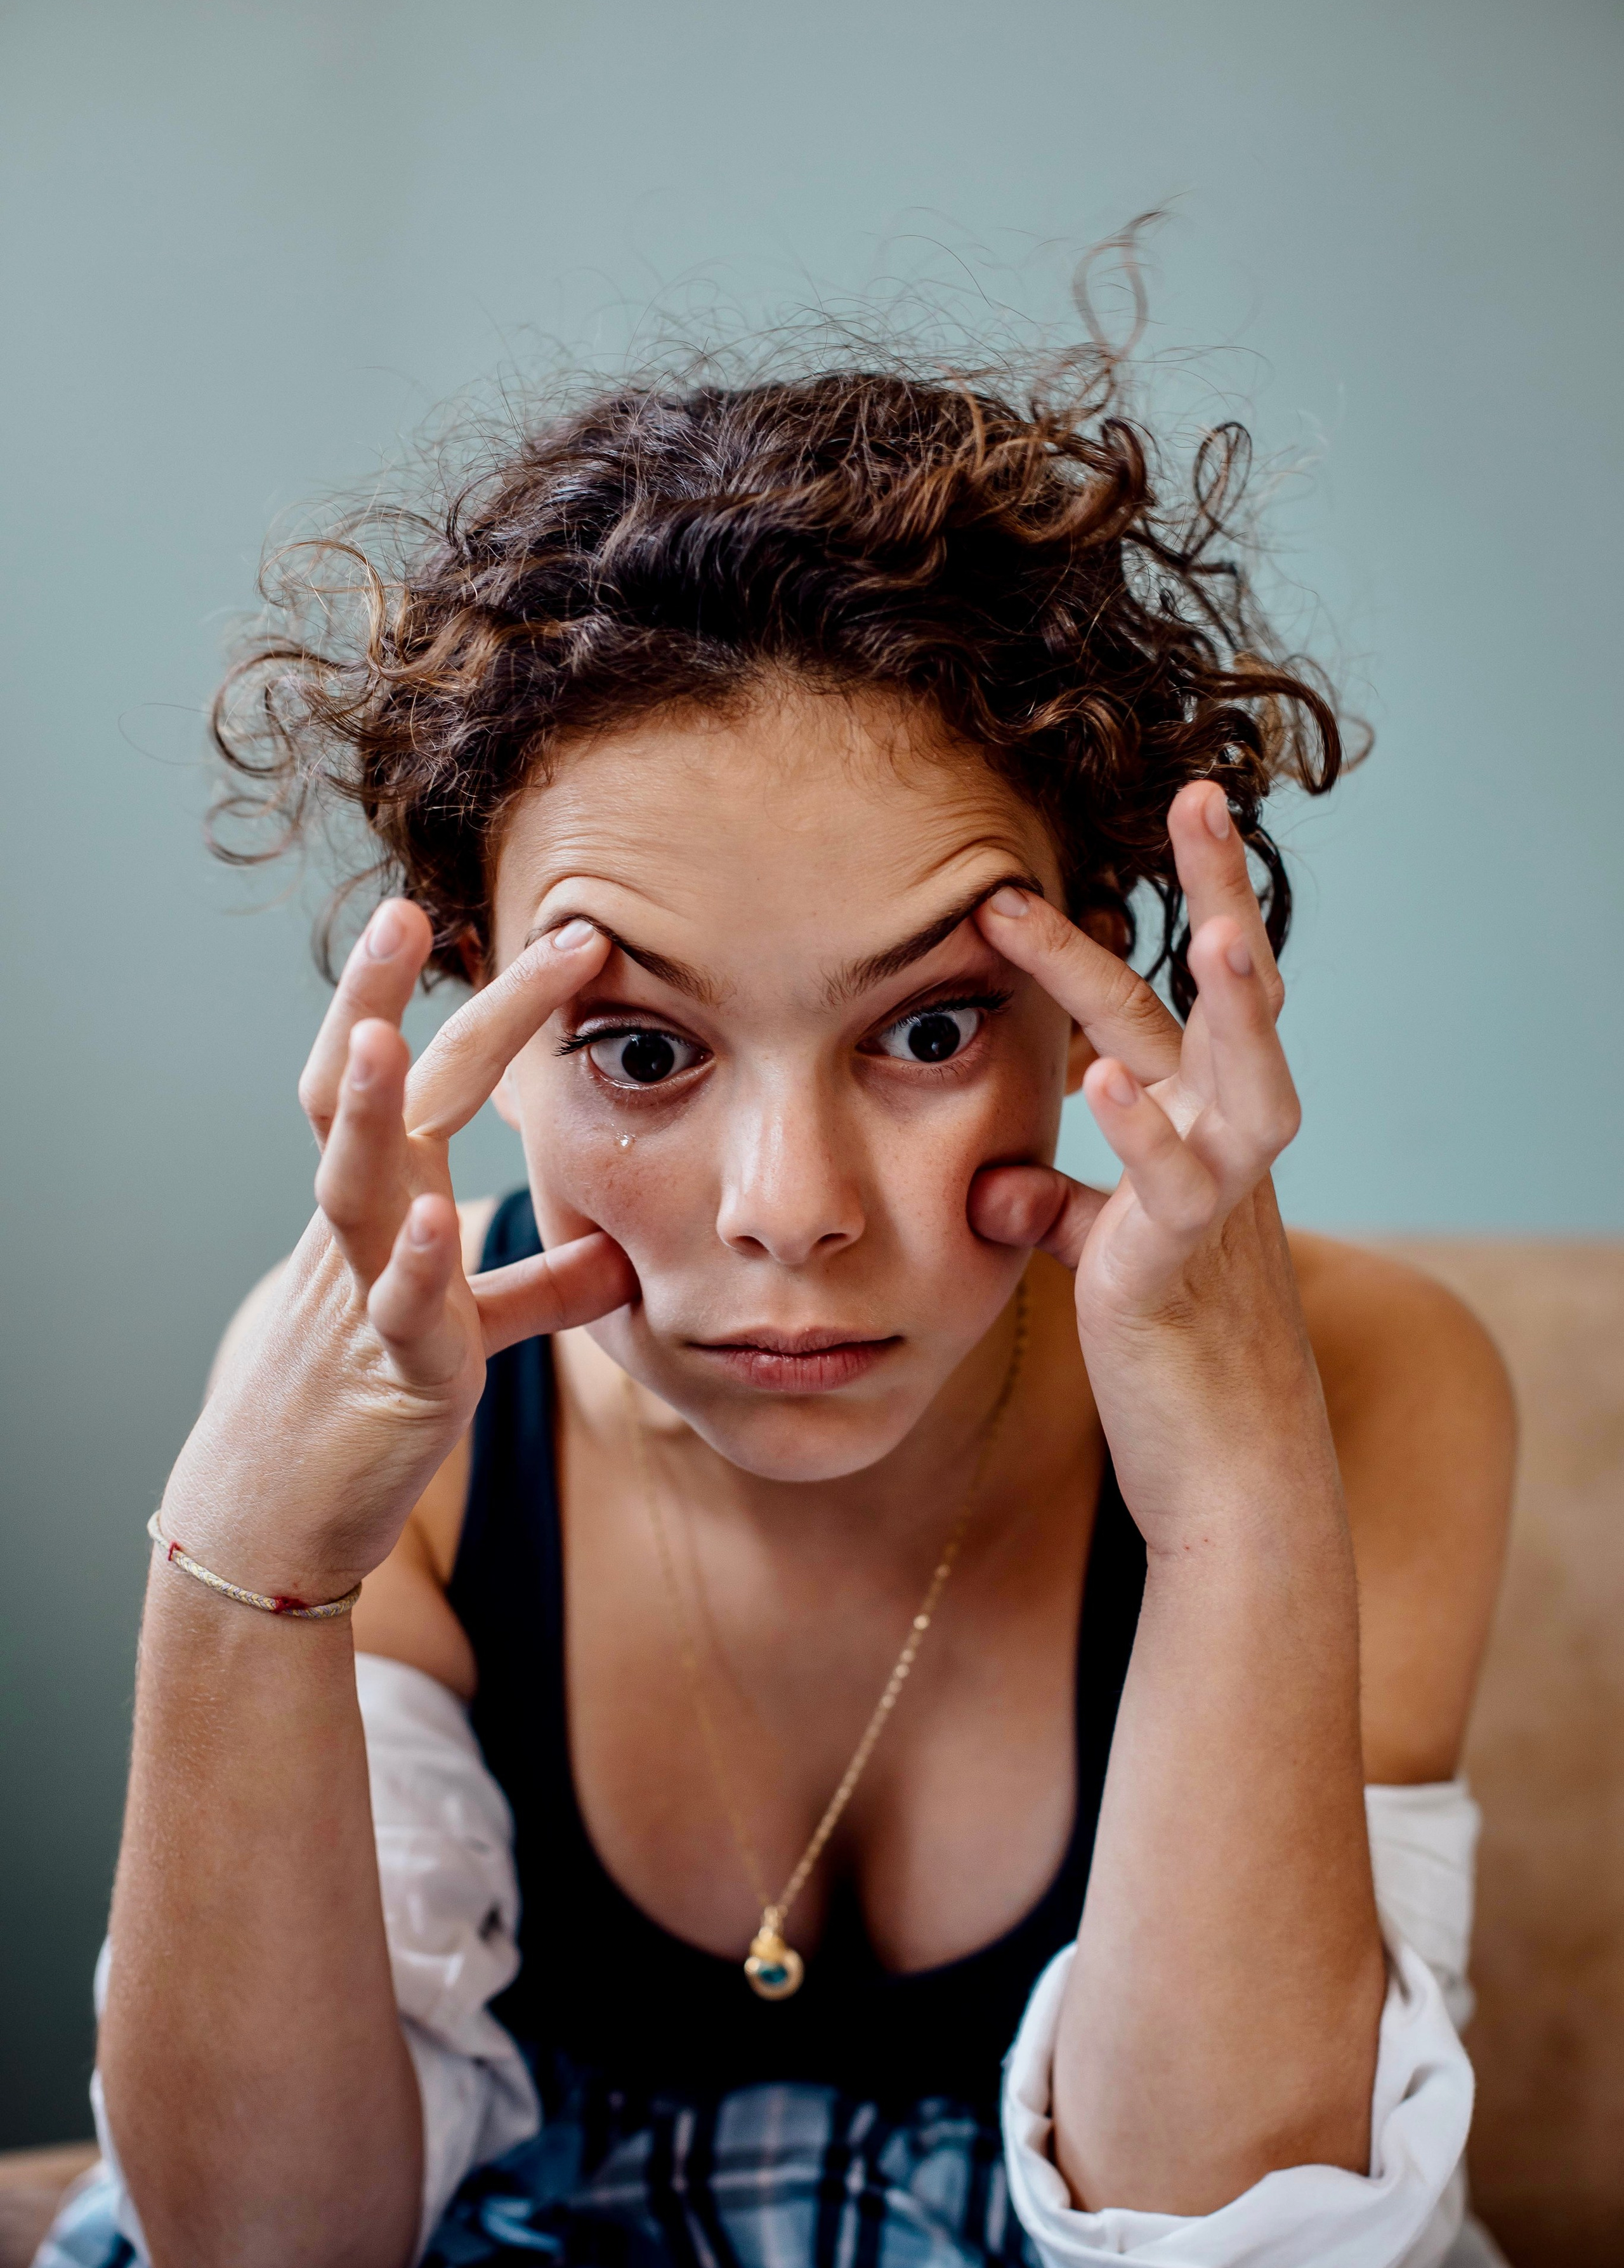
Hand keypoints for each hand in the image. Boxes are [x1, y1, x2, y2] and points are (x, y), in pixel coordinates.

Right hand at [160, 900, 637, 1601]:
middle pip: (360, 1096)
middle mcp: (362, 1231)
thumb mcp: (463, 1330)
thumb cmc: (367, 1406)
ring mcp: (362, 1295)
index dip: (472, 1005)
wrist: (284, 1515)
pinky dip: (418, 1265)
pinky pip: (399, 1312)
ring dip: (364, 1111)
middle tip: (407, 913)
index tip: (549, 933)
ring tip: (377, 1036)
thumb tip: (621, 1258)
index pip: (420, 1079)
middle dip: (378, 1003)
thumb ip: (535, 1289)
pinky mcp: (387, 1374)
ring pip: (350, 1186)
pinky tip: (440, 1218)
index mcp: (386, 1206)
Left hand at [969, 783, 1313, 1530]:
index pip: (1166, 1004)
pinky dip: (1143, 1134)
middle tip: (1202, 794)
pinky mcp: (1185, 1270)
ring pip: (1242, 1080)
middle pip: (1230, 1003)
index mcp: (1194, 1133)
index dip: (1128, 928)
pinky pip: (1178, 1190)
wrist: (1221, 1473)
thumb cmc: (1167, 1361)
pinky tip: (1103, 1081)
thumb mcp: (1101, 1261)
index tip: (1079, 852)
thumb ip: (1061, 1206)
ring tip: (1216, 925)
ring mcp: (1218, 1206)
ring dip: (1229, 1002)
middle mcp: (1221, 1150)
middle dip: (1221, 898)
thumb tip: (1005, 1183)